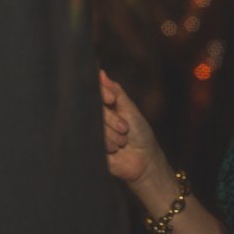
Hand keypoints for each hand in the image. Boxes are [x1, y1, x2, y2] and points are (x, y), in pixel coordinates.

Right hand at [100, 70, 167, 185]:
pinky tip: (114, 150)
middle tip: (124, 128)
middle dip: (111, 119)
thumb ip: (115, 91)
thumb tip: (101, 73)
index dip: (101, 93)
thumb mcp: (130, 109)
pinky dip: (105, 144)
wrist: (143, 160)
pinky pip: (91, 140)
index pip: (95, 92)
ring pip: (92, 126)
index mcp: (105, 105)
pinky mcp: (89, 147)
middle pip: (94, 109)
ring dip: (111, 135)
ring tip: (122, 142)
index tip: (111, 100)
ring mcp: (92, 132)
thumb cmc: (140, 133)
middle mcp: (96, 117)